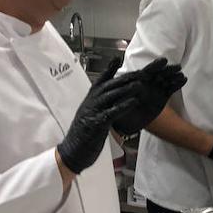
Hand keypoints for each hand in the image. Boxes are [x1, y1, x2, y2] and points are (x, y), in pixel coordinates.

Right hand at [57, 58, 139, 174]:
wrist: (72, 153)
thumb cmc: (83, 136)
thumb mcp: (91, 117)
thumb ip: (99, 107)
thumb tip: (110, 100)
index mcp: (89, 101)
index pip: (99, 82)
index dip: (108, 70)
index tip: (116, 59)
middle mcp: (90, 104)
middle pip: (108, 86)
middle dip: (124, 78)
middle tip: (140, 72)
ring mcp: (92, 113)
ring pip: (110, 96)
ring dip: (126, 89)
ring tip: (140, 83)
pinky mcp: (96, 124)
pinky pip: (111, 112)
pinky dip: (123, 106)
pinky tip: (134, 102)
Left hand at [112, 57, 187, 135]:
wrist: (125, 121)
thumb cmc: (119, 106)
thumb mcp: (119, 97)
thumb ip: (127, 90)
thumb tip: (137, 83)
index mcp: (138, 79)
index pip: (148, 70)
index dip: (156, 65)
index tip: (164, 61)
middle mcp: (148, 82)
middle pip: (160, 73)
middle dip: (168, 69)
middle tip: (178, 67)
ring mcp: (156, 89)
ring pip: (167, 79)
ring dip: (175, 76)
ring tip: (181, 75)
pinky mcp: (163, 97)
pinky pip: (171, 88)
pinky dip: (177, 84)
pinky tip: (184, 79)